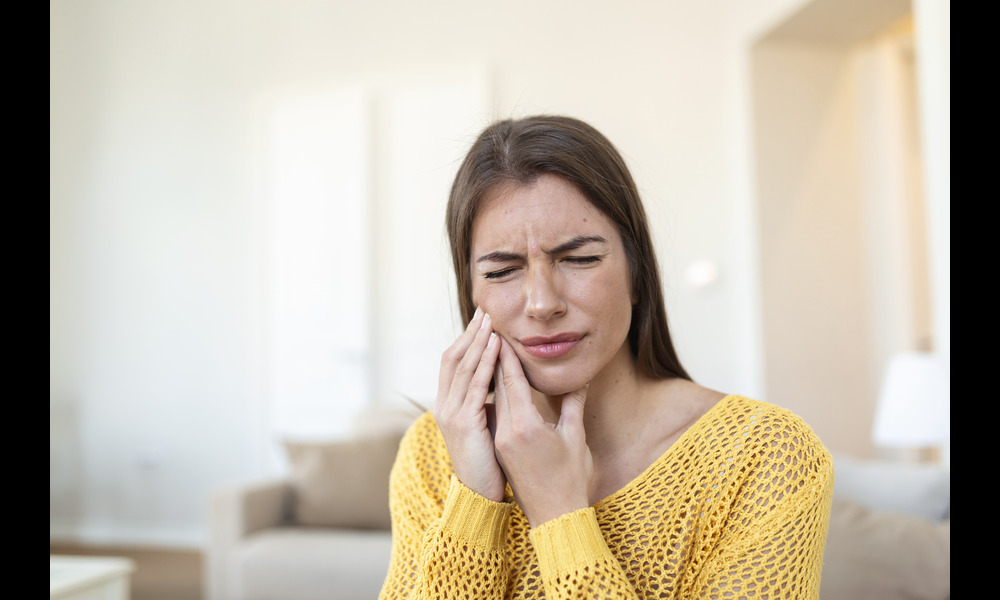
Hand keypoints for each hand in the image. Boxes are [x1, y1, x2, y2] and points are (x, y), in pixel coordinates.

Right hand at [433, 308, 506, 501]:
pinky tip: (496, 346)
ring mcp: (450, 413)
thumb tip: (502, 384)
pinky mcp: (464, 422)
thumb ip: (489, 404)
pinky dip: (485, 362)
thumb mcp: (486, 427)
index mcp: (448, 405)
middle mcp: (444, 405)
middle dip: (470, 333)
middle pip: (453, 357)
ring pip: (463, 367)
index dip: (466, 339)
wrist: (481, 496)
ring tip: (491, 321)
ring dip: (478, 341)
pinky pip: (476, 384)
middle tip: (485, 310)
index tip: (481, 320)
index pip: (453, 362)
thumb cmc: (489, 464)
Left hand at [492, 337, 592, 526]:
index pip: (512, 382)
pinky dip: (496, 396)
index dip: (506, 356)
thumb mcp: (575, 437)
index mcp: (525, 426)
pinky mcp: (501, 449)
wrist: (554, 517)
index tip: (501, 333)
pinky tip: (496, 385)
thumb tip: (580, 378)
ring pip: (494, 400)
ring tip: (492, 351)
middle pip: (498, 387)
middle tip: (492, 332)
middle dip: (495, 359)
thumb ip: (573, 405)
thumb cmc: (571, 479)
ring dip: (493, 376)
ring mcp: (501, 442)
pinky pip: (495, 415)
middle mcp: (507, 432)